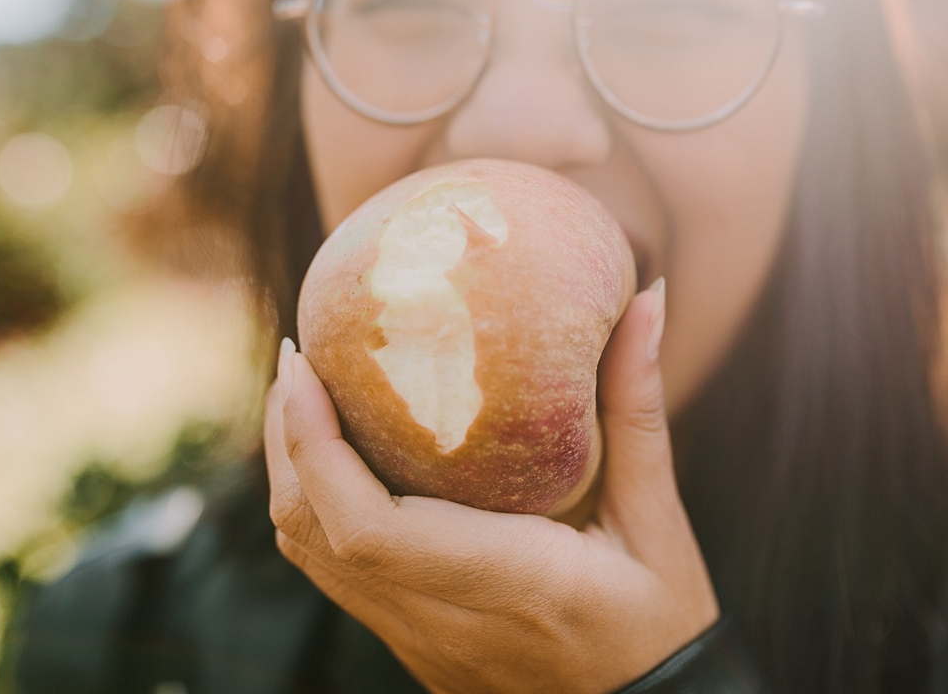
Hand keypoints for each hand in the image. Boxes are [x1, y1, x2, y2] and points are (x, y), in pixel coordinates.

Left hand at [264, 282, 719, 693]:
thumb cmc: (661, 621)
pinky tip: (339, 457)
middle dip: (287, 438)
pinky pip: (334, 574)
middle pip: (312, 533)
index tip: (306, 366)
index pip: (369, 526)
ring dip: (291, 470)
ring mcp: (418, 642)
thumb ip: (637, 409)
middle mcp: (444, 620)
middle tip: (301, 357)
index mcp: (510, 582)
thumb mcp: (659, 518)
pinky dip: (316, 505)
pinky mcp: (411, 648)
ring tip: (308, 395)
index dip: (314, 444)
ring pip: (309, 556)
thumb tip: (645, 299)